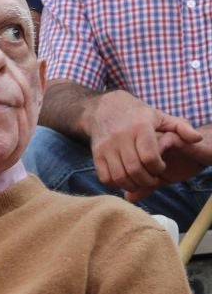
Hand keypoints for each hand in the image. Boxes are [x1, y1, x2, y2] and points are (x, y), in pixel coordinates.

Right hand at [87, 90, 203, 193]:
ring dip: (132, 184)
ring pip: (119, 176)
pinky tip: (126, 179)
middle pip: (135, 169)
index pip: (149, 157)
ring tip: (141, 182)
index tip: (161, 168)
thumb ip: (182, 127)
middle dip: (147, 180)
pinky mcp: (96, 155)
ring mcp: (106, 147)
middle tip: (153, 180)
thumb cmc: (138, 115)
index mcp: (139, 128)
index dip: (158, 168)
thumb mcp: (161, 117)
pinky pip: (105, 177)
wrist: (105, 109)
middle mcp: (121, 138)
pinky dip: (116, 183)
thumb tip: (197, 139)